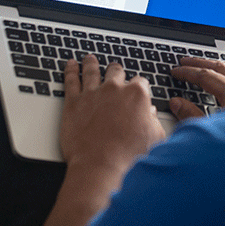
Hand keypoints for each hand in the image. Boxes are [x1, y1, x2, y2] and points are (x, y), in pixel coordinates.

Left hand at [61, 55, 164, 171]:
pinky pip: (70, 80)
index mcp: (136, 94)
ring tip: (89, 59)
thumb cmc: (128, 155)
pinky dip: (70, 70)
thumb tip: (151, 114)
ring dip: (91, 63)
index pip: (140, 82)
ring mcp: (93, 93)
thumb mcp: (154, 137)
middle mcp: (114, 89)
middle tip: (114, 71)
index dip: (139, 86)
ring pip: (92, 70)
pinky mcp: (73, 102)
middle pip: (116, 71)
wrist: (100, 166)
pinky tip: (70, 65)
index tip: (137, 90)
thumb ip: (154, 121)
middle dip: (116, 71)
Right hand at [169, 57, 224, 119]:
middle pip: (219, 67)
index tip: (176, 71)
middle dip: (200, 63)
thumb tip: (177, 103)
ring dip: (218, 64)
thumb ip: (192, 116)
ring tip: (206, 63)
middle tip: (185, 61)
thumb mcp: (214, 132)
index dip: (188, 72)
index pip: (205, 76)